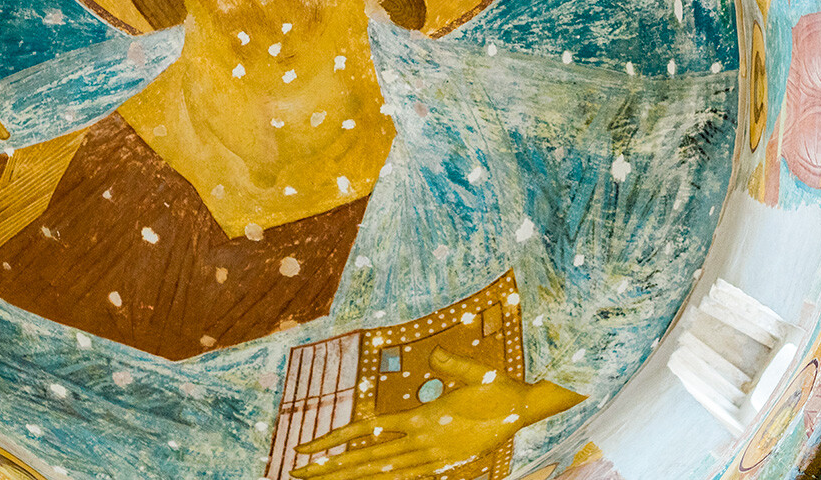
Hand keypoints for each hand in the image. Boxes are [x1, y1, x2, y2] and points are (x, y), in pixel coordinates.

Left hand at [291, 346, 583, 479]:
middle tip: (295, 472)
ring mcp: (432, 459)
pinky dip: (379, 478)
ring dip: (347, 477)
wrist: (525, 411)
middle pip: (365, 461)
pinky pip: (403, 475)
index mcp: (423, 422)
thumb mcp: (477, 374)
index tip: (304, 445)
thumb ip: (453, 364)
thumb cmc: (499, 389)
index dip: (334, 438)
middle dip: (328, 469)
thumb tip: (435, 353)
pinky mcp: (442, 464)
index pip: (367, 432)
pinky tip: (363, 479)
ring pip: (380, 473)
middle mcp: (422, 446)